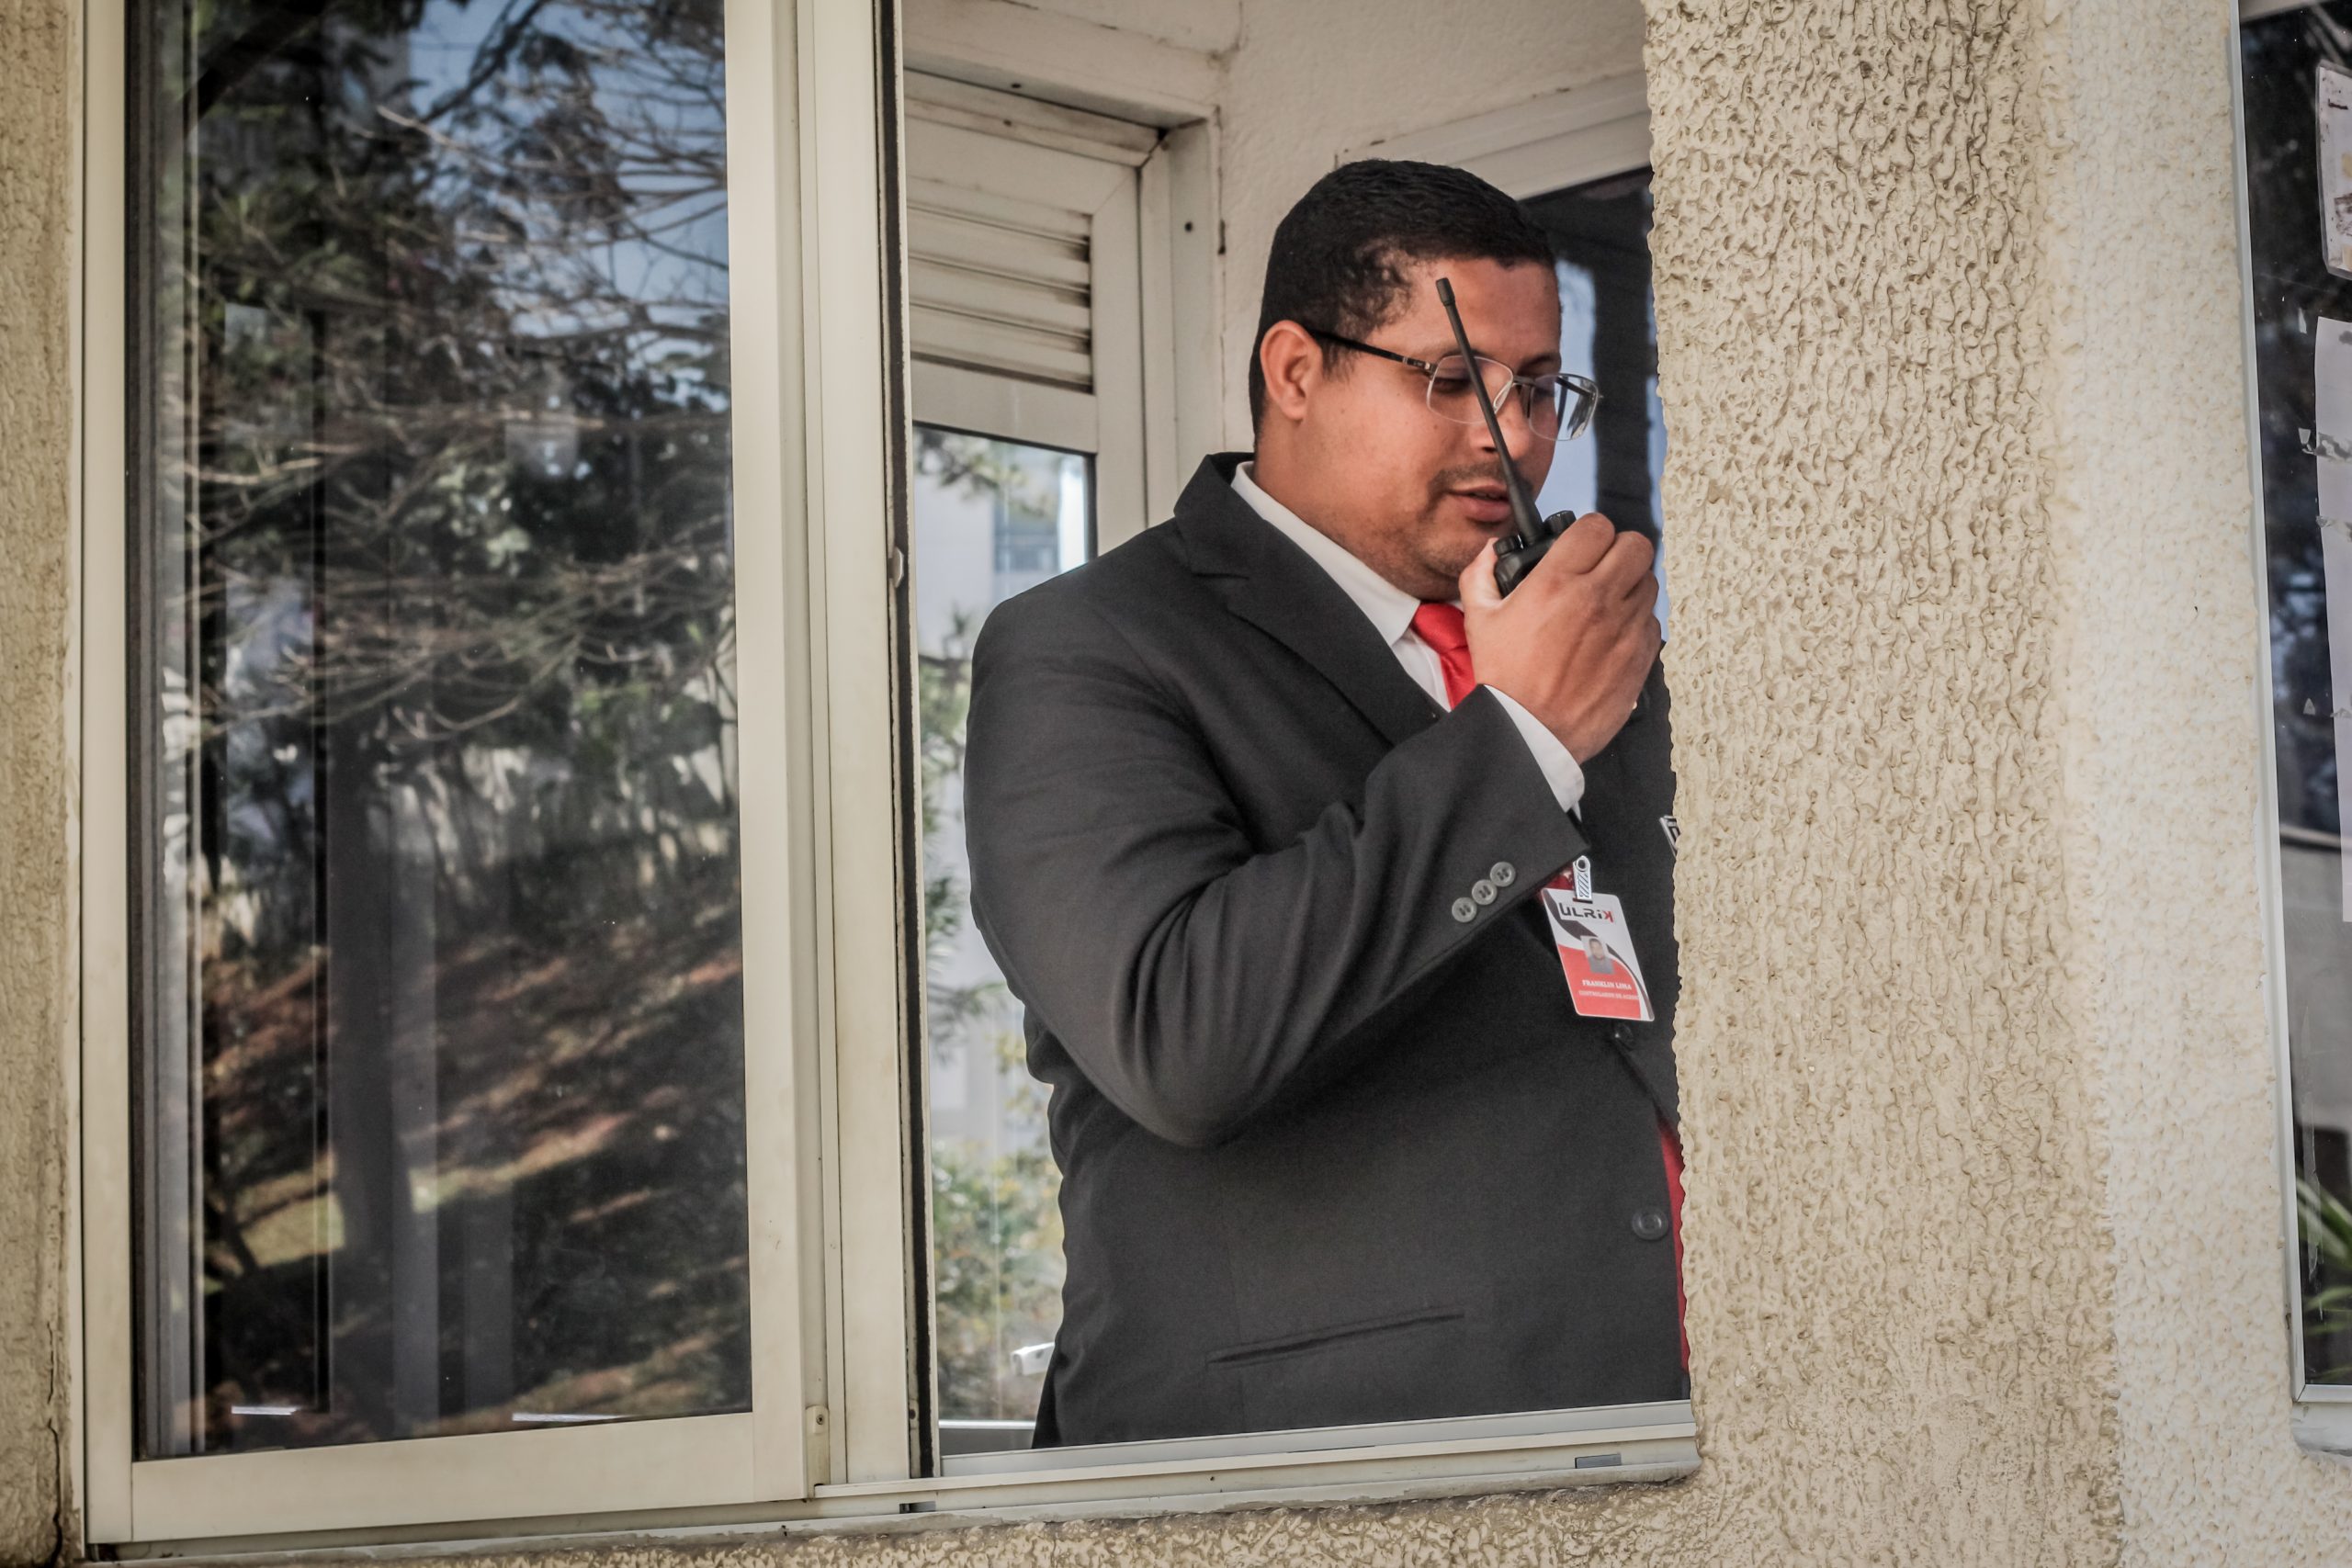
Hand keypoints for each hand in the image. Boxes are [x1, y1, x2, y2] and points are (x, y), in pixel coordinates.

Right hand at [1460, 513, 1660, 763]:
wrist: (1531, 731)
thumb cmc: (1507, 680)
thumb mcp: (1480, 619)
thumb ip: (1481, 574)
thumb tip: (1489, 553)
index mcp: (1558, 582)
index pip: (1597, 526)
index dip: (1588, 532)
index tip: (1581, 545)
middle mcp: (1597, 599)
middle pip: (1636, 545)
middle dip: (1618, 550)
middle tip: (1602, 566)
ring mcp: (1624, 627)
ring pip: (1648, 581)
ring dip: (1630, 585)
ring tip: (1607, 603)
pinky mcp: (1640, 655)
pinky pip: (1652, 622)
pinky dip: (1636, 622)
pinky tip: (1612, 635)